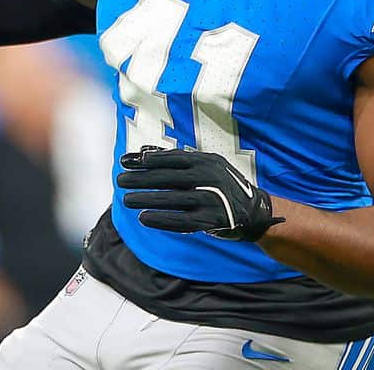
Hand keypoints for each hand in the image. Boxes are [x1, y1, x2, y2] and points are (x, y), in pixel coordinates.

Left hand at [117, 146, 284, 241]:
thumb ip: (176, 159)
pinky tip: (144, 218)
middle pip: (168, 178)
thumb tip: (143, 151)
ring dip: (146, 199)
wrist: (254, 210)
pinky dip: (161, 219)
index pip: (171, 159)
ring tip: (126, 200)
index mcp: (206, 160)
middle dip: (141, 178)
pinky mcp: (212, 220)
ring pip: (172, 199)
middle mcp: (209, 177)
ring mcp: (211, 199)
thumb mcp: (206, 165)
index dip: (146, 160)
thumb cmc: (222, 184)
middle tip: (119, 179)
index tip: (125, 161)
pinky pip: (182, 220)